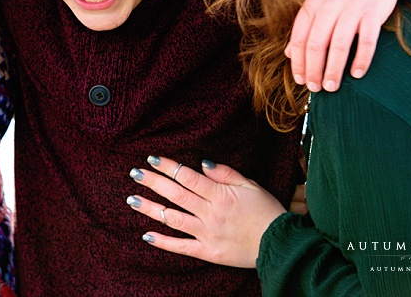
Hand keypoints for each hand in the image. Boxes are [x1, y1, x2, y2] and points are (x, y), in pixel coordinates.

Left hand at [127, 156, 285, 267]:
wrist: (278, 244)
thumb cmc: (266, 211)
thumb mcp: (250, 185)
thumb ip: (226, 173)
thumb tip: (202, 163)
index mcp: (220, 195)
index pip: (188, 177)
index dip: (168, 167)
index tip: (151, 159)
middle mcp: (210, 213)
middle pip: (175, 195)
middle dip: (153, 182)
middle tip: (134, 172)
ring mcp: (207, 234)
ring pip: (172, 219)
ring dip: (150, 209)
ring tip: (131, 199)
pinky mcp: (207, 252)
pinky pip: (181, 246)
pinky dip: (163, 242)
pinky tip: (146, 235)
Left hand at [285, 0, 410, 91]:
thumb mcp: (319, 2)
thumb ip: (304, 27)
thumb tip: (289, 53)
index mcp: (313, 4)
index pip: (300, 38)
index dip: (298, 62)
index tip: (300, 80)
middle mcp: (330, 6)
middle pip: (316, 45)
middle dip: (314, 70)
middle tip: (316, 88)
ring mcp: (352, 9)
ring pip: (339, 46)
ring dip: (334, 70)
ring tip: (332, 87)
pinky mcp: (373, 12)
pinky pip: (367, 41)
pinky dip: (361, 59)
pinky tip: (357, 74)